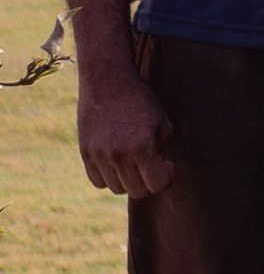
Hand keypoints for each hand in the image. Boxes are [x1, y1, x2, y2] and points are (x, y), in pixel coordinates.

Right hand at [72, 57, 168, 199]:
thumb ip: (162, 151)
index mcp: (142, 147)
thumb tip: (158, 173)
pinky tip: (118, 162)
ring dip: (130, 180)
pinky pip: (97, 181)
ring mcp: (98, 155)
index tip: (167, 163)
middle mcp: (118, 154)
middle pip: (137, 192)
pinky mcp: (85, 152)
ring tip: (135, 162)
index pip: (157, 185)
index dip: (167, 178)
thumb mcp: (162, 124)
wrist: (106, 81)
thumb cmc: (141, 101)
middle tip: (152, 165)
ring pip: (117, 189)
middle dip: (149, 182)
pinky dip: (109, 178)